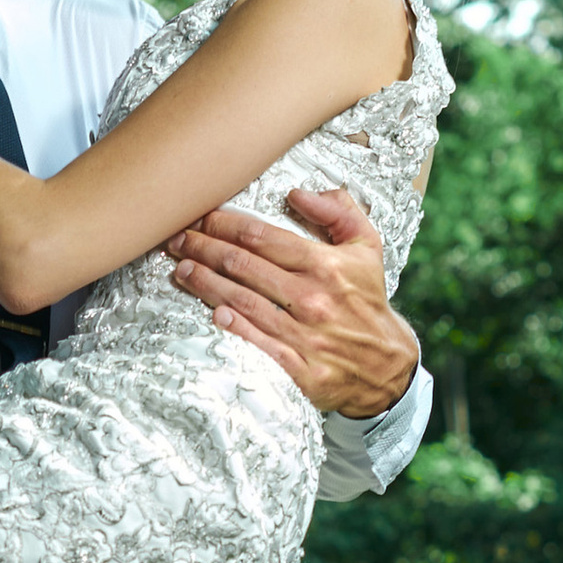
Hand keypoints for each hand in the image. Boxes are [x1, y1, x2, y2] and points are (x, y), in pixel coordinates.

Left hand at [167, 186, 420, 418]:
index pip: (262, 236)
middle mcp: (312, 298)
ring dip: (206, 283)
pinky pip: (260, 344)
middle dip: (204, 248)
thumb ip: (339, 211)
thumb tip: (298, 192)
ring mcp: (305, 335)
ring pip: (243, 301)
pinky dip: (236, 327)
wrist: (386, 365)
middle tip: (176, 239)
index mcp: (325, 265)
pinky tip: (213, 312)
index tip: (201, 216)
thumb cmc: (367, 300)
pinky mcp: (300, 369)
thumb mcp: (367, 247)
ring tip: (182, 268)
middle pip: (244, 266)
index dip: (224, 224)